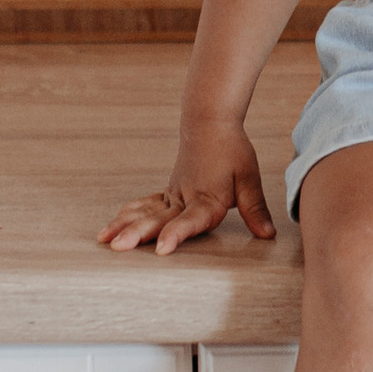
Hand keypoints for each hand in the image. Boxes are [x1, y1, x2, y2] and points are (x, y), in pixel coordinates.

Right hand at [101, 132, 274, 252]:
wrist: (210, 122)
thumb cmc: (232, 151)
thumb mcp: (248, 179)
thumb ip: (255, 209)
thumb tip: (268, 235)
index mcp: (207, 198)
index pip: (191, 220)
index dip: (176, 235)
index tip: (161, 248)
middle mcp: (186, 198)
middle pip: (160, 219)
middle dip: (137, 234)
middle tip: (118, 247)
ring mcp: (174, 195)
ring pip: (147, 212)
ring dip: (125, 225)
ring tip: (105, 238)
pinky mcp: (169, 192)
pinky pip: (146, 204)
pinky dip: (129, 214)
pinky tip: (112, 225)